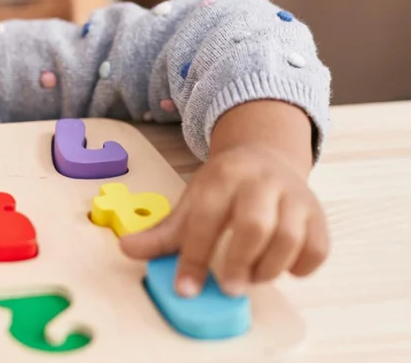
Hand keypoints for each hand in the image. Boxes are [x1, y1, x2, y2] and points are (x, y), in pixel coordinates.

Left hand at [120, 143, 329, 297]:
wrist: (265, 156)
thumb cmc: (223, 188)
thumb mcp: (191, 203)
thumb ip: (163, 232)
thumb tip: (127, 249)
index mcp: (221, 178)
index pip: (205, 219)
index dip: (193, 257)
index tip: (185, 289)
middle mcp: (260, 182)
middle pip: (254, 225)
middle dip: (239, 262)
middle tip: (227, 288)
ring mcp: (294, 196)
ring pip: (289, 236)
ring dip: (269, 268)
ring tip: (251, 279)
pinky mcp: (318, 213)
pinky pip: (318, 246)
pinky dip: (302, 266)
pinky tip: (283, 269)